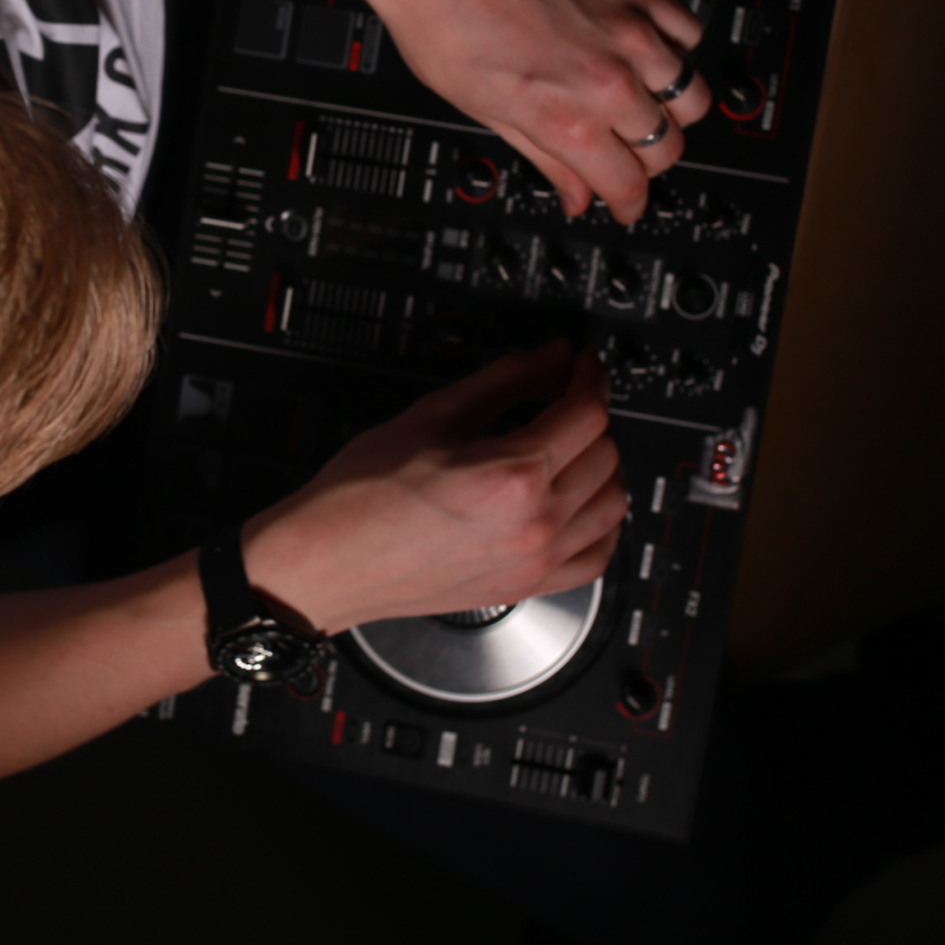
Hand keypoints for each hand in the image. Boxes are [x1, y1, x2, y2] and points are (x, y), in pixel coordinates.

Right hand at [242, 342, 625, 635]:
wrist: (330, 560)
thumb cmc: (362, 495)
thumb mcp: (432, 415)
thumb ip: (504, 380)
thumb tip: (549, 358)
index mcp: (513, 475)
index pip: (586, 412)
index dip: (588, 376)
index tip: (578, 363)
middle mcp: (536, 523)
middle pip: (605, 454)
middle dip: (592, 415)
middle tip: (566, 394)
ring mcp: (536, 561)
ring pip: (613, 504)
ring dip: (603, 466)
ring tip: (573, 446)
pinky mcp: (528, 586)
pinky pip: (599, 557)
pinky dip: (603, 524)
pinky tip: (583, 504)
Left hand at [340, 0, 711, 222]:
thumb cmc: (442, 24)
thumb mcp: (484, 111)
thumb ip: (544, 157)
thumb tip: (575, 196)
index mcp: (567, 120)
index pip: (629, 183)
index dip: (627, 204)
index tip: (622, 205)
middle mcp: (609, 80)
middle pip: (667, 146)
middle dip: (647, 164)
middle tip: (622, 159)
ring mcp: (630, 31)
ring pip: (691, 96)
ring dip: (671, 114)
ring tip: (642, 111)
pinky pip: (689, 33)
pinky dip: (678, 53)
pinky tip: (649, 57)